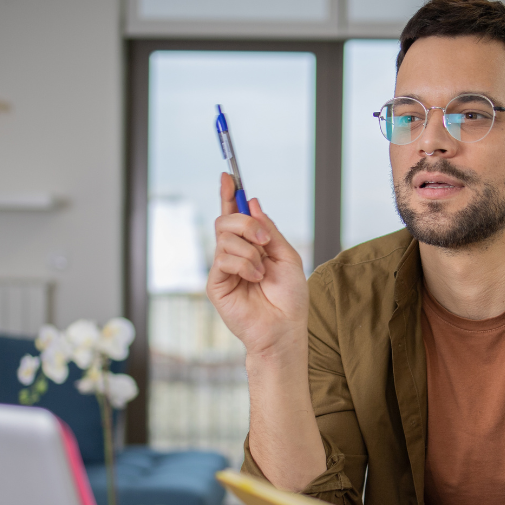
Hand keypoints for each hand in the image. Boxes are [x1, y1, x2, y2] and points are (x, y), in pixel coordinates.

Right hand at [207, 173, 308, 355]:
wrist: (284, 328)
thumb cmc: (289, 298)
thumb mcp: (286, 256)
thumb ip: (268, 230)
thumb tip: (253, 203)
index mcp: (251, 246)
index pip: (235, 216)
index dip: (230, 195)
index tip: (228, 176)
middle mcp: (234, 254)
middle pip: (225, 220)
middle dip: (246, 223)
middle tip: (264, 240)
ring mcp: (223, 269)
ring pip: (224, 237)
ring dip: (250, 251)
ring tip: (262, 272)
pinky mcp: (216, 283)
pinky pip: (223, 258)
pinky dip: (244, 264)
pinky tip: (254, 279)